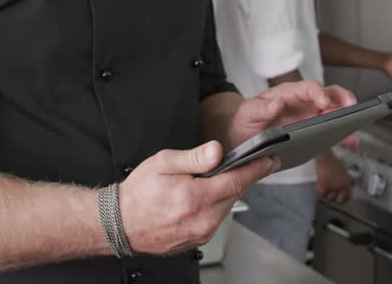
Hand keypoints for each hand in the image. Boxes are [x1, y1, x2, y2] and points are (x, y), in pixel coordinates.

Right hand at [119, 141, 279, 255]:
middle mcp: (201, 219)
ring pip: (227, 206)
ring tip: (215, 178)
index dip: (256, 168)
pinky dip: (217, 205)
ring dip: (227, 191)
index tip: (271, 159)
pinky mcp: (199, 240)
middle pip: (235, 193)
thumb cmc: (139, 192)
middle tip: (251, 161)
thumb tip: (217, 151)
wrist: (121, 222)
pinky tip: (205, 195)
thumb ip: (194, 157)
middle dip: (244, 177)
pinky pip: (217, 218)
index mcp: (194, 198)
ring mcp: (201, 233)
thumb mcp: (163, 163)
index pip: (236, 181)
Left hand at [226, 80, 357, 148]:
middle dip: (342, 98)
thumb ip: (260, 108)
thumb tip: (276, 103)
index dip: (318, 92)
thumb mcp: (247, 114)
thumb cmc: (246, 121)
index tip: (324, 101)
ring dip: (347, 118)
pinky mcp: (312, 132)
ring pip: (334, 111)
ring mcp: (310, 117)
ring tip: (353, 129)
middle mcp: (302, 103)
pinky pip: (331, 131)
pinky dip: (343, 135)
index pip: (308, 87)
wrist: (243, 139)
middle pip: (328, 94)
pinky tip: (350, 141)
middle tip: (350, 107)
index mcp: (288, 94)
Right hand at [315, 152, 352, 204]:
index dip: (344, 200)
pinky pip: (321, 194)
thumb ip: (346, 180)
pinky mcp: (324, 186)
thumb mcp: (344, 172)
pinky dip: (319, 190)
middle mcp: (341, 186)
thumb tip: (348, 185)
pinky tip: (320, 185)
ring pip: (329, 198)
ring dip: (326, 193)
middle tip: (331, 195)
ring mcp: (333, 187)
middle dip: (334, 199)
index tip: (341, 201)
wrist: (326, 159)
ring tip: (325, 187)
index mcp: (347, 183)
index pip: (348, 197)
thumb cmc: (333, 163)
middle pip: (339, 201)